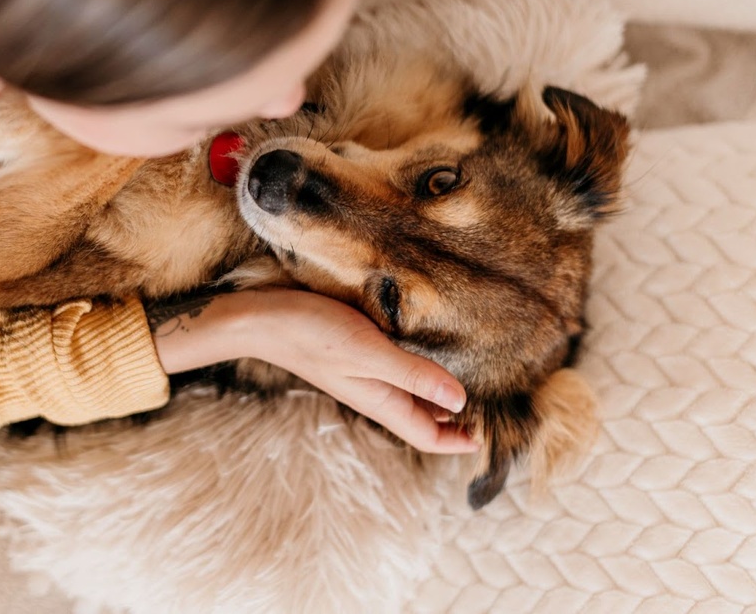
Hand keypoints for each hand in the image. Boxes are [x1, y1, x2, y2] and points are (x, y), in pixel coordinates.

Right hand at [151, 287, 476, 453]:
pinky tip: (429, 341)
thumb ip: (413, 375)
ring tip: (472, 369)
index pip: (429, 436)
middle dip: (456, 416)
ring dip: (438, 388)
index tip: (493, 432)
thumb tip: (462, 403)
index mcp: (381, 401)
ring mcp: (364, 372)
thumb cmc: (311, 333)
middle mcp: (375, 391)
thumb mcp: (368, 352)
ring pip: (411, 390)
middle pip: (424, 416)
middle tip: (495, 397)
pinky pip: (396, 366)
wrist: (259, 316)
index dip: (461, 440)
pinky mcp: (355, 350)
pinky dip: (417, 362)